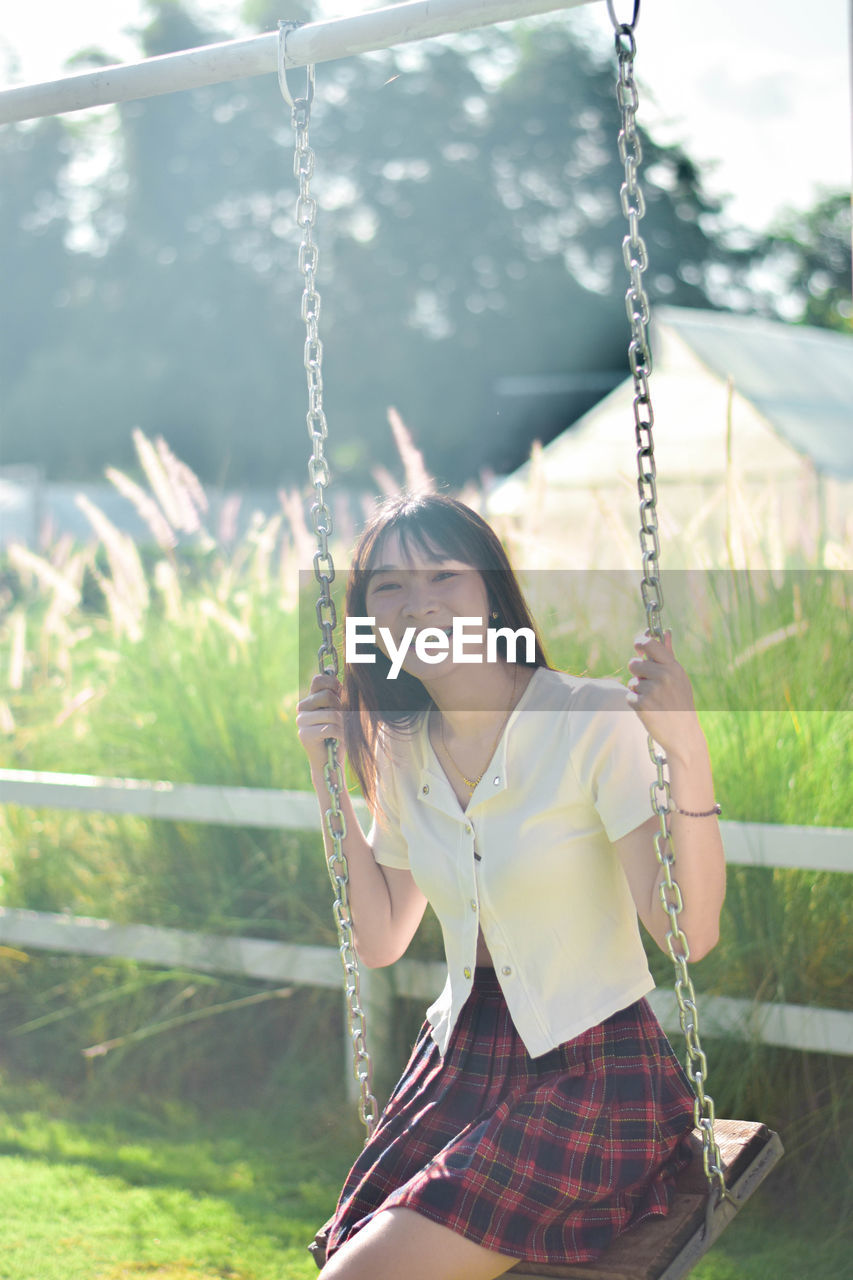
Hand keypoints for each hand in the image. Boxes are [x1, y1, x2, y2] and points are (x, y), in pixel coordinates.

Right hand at [296, 673, 346, 774]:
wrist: (330, 762)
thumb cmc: (339, 735)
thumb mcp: (342, 712)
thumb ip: (340, 696)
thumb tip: (342, 680)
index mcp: (311, 699)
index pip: (318, 679)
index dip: (332, 683)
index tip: (341, 693)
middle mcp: (303, 708)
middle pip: (327, 696)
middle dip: (341, 708)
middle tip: (342, 720)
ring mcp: (301, 721)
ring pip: (331, 714)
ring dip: (343, 724)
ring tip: (342, 732)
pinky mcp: (305, 734)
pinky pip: (329, 727)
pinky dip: (340, 735)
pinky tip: (339, 740)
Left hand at [626, 630, 702, 760]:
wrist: (683, 733)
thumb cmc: (680, 702)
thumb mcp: (679, 677)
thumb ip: (668, 655)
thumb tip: (665, 632)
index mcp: (673, 667)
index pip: (650, 644)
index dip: (640, 642)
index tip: (638, 646)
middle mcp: (663, 676)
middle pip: (633, 663)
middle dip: (637, 673)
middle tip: (650, 684)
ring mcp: (652, 690)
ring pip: (632, 682)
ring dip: (638, 690)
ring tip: (654, 700)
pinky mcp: (642, 704)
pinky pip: (629, 696)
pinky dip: (636, 703)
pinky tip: (650, 709)